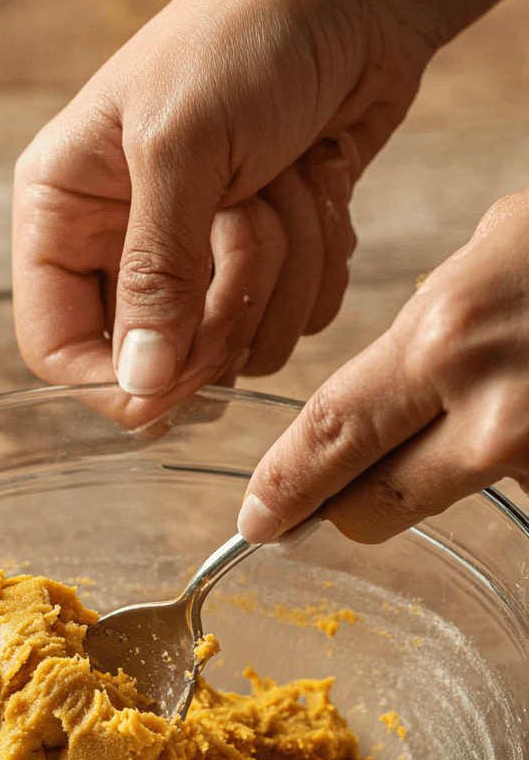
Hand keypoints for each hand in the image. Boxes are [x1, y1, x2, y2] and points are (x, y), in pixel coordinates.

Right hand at [12, 0, 436, 426]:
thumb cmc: (246, 37)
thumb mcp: (182, 149)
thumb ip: (155, 274)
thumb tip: (140, 383)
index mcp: (64, 212)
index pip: (57, 349)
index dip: (115, 381)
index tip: (178, 377)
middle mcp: (121, 245)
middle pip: (157, 362)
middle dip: (219, 309)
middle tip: (249, 227)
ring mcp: (198, 259)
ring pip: (238, 350)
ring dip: (282, 273)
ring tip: (286, 183)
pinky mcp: (266, 262)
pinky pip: (292, 322)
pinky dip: (318, 264)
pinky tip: (316, 189)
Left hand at [239, 190, 528, 543]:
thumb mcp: (504, 242)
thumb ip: (437, 316)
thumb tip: (402, 365)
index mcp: (447, 338)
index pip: (331, 435)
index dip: (284, 485)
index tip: (257, 517)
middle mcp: (490, 414)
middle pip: (374, 507)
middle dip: (343, 507)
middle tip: (330, 500)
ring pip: (445, 503)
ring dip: (436, 479)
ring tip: (474, 418)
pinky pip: (514, 490)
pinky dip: (505, 462)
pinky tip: (523, 409)